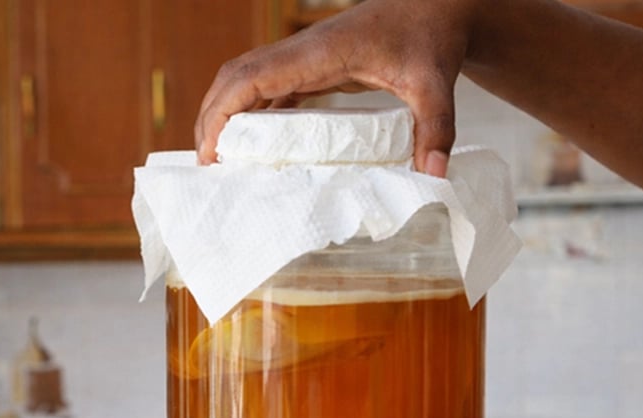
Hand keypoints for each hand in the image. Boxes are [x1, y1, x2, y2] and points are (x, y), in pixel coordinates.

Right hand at [194, 0, 482, 175]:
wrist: (434, 8)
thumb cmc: (430, 38)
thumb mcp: (436, 84)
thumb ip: (436, 129)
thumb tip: (434, 176)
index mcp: (319, 53)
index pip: (251, 77)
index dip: (222, 112)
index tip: (210, 150)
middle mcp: (301, 52)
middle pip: (235, 77)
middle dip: (212, 117)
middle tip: (206, 164)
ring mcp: (303, 58)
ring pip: (246, 79)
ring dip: (226, 113)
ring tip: (219, 158)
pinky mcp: (312, 66)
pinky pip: (268, 87)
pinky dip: (251, 113)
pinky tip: (253, 146)